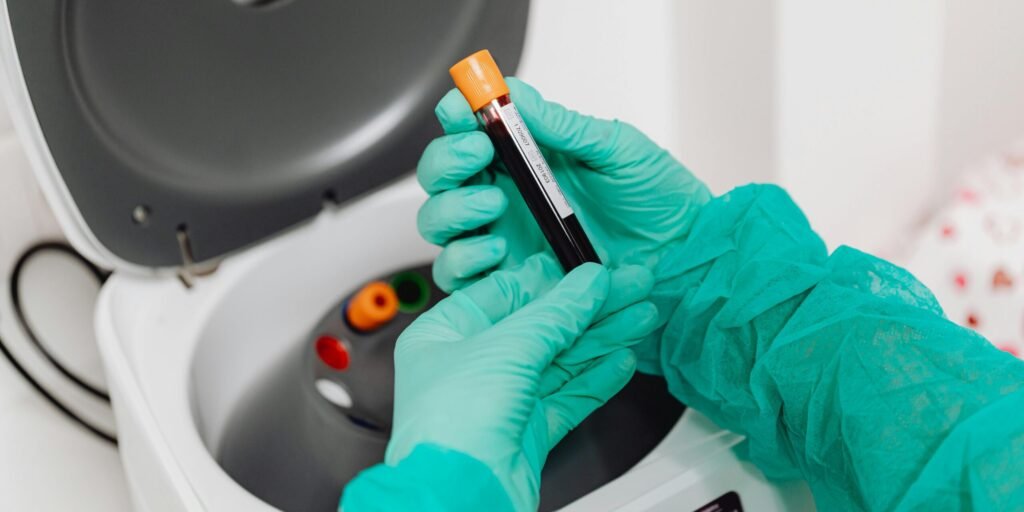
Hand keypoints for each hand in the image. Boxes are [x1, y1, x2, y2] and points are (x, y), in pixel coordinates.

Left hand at [385, 254, 658, 510]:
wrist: (458, 497)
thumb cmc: (451, 427)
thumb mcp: (507, 347)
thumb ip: (555, 313)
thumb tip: (586, 283)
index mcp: (446, 334)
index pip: (506, 294)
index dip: (553, 280)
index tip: (590, 268)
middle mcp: (472, 365)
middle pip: (542, 326)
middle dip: (591, 308)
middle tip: (632, 287)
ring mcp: (501, 400)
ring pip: (561, 361)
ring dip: (604, 337)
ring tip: (641, 316)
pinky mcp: (526, 432)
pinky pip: (568, 397)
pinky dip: (597, 379)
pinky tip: (621, 360)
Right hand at [416, 77, 710, 293]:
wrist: (686, 257)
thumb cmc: (659, 202)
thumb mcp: (616, 150)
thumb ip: (563, 126)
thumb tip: (516, 93)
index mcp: (528, 160)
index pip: (470, 132)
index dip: (456, 118)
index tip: (464, 111)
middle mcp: (508, 199)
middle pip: (440, 178)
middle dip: (447, 162)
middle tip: (479, 155)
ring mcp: (505, 241)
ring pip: (439, 224)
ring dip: (452, 209)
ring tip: (495, 205)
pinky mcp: (510, 283)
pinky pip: (460, 276)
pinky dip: (464, 259)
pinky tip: (498, 250)